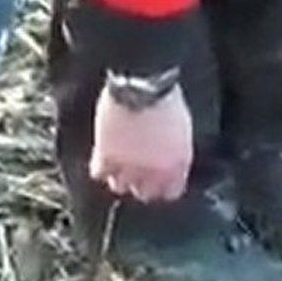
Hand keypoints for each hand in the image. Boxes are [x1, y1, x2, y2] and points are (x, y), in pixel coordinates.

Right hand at [89, 84, 193, 202]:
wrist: (144, 86)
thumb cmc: (168, 101)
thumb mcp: (182, 130)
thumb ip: (176, 151)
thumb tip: (171, 161)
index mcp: (176, 164)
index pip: (171, 192)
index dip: (165, 188)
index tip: (160, 183)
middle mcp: (153, 171)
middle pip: (145, 194)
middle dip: (142, 186)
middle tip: (138, 175)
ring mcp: (128, 165)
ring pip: (120, 187)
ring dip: (119, 178)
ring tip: (119, 167)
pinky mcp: (105, 155)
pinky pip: (98, 174)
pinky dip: (100, 168)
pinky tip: (104, 159)